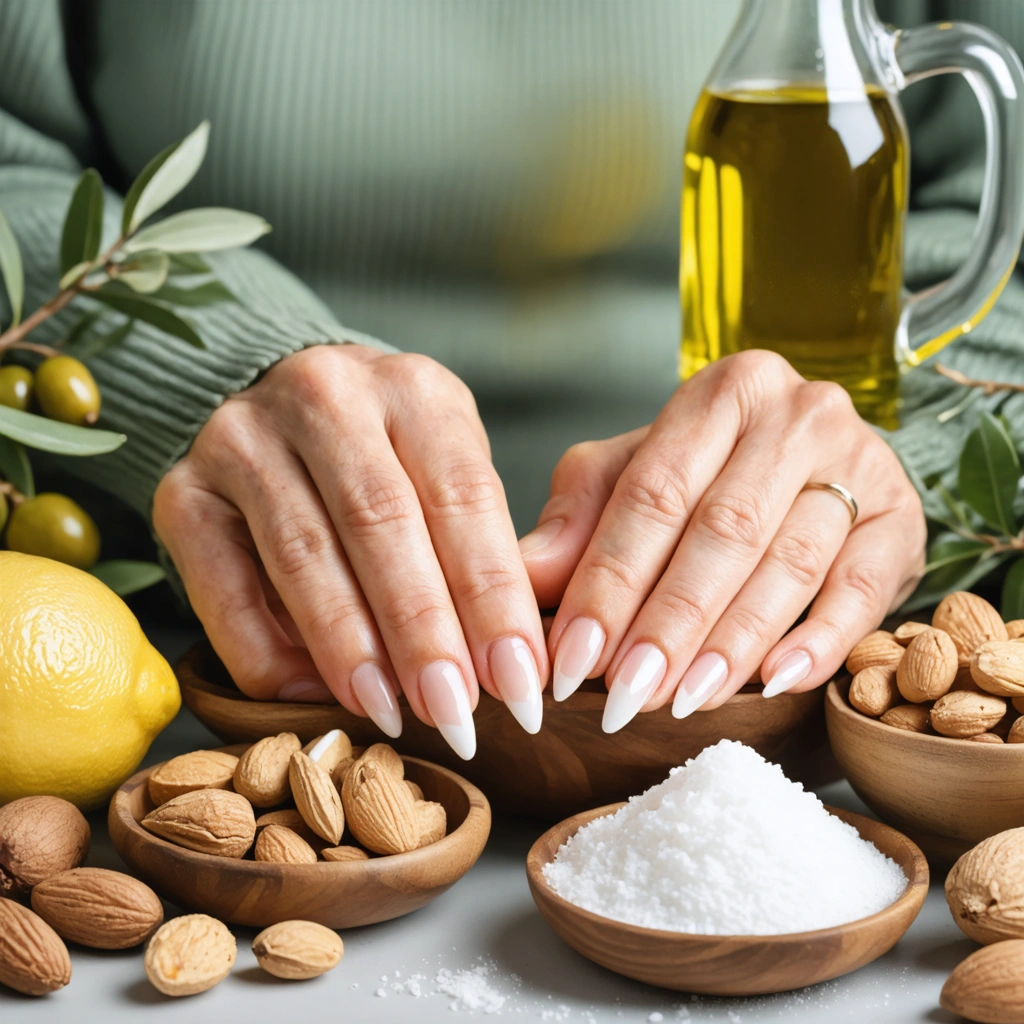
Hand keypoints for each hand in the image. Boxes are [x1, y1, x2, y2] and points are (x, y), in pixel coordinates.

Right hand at [153, 344, 547, 757]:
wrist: (281, 410)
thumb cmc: (391, 459)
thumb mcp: (449, 470)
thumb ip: (480, 546)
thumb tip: (507, 664)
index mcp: (413, 389)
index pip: (463, 496)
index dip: (494, 597)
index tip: (519, 681)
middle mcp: (325, 397)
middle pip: (381, 523)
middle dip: (423, 631)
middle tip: (457, 713)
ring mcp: (243, 440)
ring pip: (303, 557)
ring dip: (351, 651)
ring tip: (391, 714)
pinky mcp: (183, 493)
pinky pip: (224, 591)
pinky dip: (272, 655)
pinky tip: (315, 696)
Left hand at [519, 350, 925, 731]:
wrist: (810, 459)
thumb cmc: (706, 472)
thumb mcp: (632, 475)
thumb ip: (580, 518)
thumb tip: (525, 576)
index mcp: (720, 393)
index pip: (653, 494)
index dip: (609, 580)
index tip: (571, 656)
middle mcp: (795, 415)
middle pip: (722, 531)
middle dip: (668, 622)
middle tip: (624, 694)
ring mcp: (859, 463)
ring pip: (787, 563)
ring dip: (731, 642)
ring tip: (682, 699)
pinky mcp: (900, 519)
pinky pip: (861, 589)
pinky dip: (817, 641)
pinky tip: (774, 682)